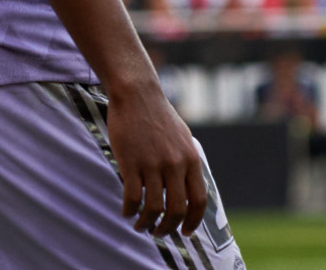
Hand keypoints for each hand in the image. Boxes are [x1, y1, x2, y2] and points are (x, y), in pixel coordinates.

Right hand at [106, 83, 205, 237]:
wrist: (137, 93)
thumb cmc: (158, 115)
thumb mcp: (183, 138)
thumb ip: (187, 163)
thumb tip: (188, 188)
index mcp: (191, 159)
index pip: (198, 200)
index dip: (193, 221)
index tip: (185, 233)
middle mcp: (175, 164)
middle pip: (177, 210)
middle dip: (168, 228)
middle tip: (159, 232)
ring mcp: (153, 164)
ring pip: (154, 208)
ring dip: (147, 224)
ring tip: (140, 226)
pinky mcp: (131, 162)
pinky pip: (132, 197)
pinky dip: (129, 211)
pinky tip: (127, 212)